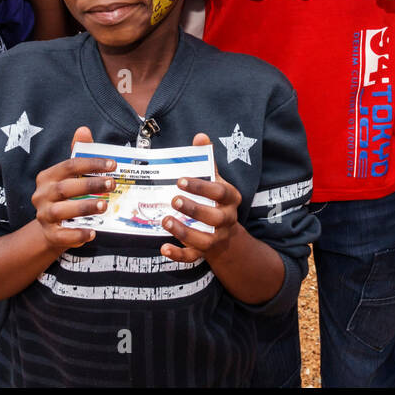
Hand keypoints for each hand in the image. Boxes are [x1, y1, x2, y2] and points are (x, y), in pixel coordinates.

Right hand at [31, 127, 114, 254]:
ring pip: (61, 211)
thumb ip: (78, 154)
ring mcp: (44, 216)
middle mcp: (41, 195)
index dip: (91, 164)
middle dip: (90, 185)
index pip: (69, 165)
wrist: (51, 228)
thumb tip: (83, 130)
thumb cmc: (65, 196)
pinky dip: (78, 234)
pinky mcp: (50, 234)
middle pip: (65, 188)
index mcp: (47, 177)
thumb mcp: (70, 175)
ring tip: (105, 205)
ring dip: (84, 207)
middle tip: (112, 184)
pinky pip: (62, 235)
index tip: (113, 165)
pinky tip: (93, 232)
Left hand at [160, 133, 242, 262]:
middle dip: (194, 209)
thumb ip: (207, 160)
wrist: (227, 235)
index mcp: (230, 198)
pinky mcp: (204, 252)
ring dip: (184, 231)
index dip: (201, 186)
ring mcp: (217, 238)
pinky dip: (178, 254)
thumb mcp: (215, 180)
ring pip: (204, 239)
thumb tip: (200, 136)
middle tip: (174, 200)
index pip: (220, 191)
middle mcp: (226, 219)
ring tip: (165, 220)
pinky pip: (193, 257)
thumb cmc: (215, 200)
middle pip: (215, 217)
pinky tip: (163, 247)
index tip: (181, 180)